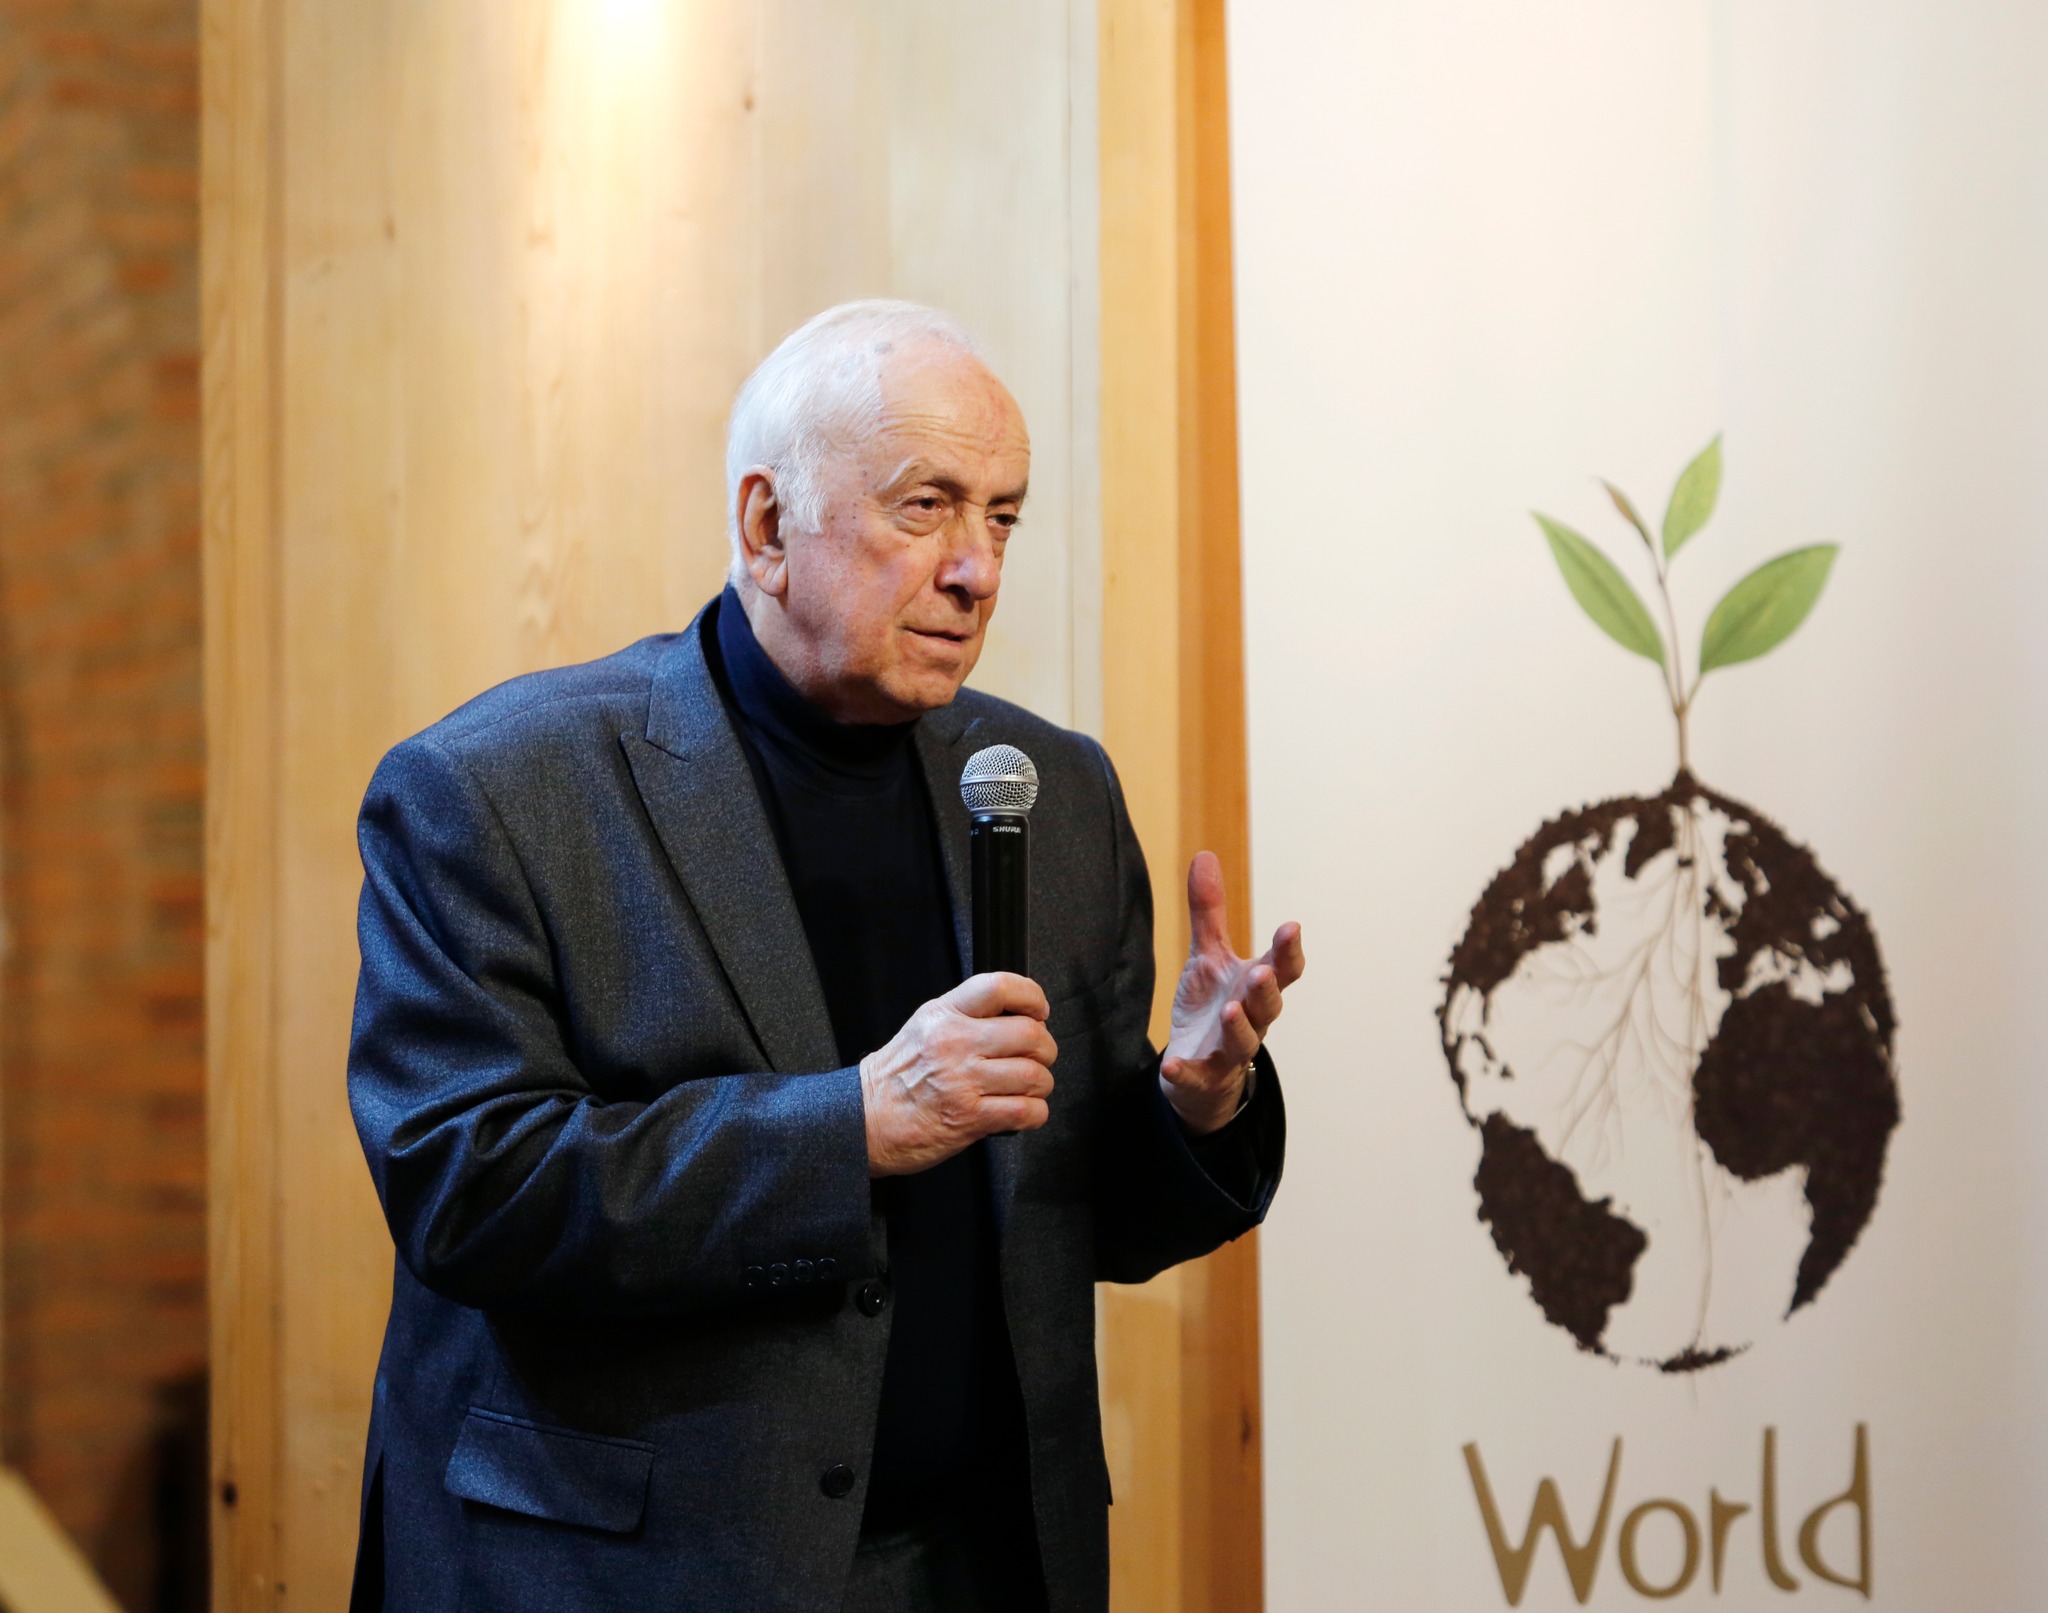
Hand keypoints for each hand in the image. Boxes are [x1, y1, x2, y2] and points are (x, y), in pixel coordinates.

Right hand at [861, 973, 1058, 1176]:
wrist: (865, 1121)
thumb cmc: (895, 1078)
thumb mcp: (924, 1028)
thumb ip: (966, 1016)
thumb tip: (1018, 1015)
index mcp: (944, 1016)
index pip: (999, 987)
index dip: (1032, 997)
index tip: (1039, 1011)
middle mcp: (954, 1044)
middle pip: (1030, 1034)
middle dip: (1045, 1049)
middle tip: (1037, 1057)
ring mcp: (963, 1081)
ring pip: (1034, 1075)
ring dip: (1041, 1085)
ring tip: (1027, 1088)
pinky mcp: (969, 1118)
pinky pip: (1026, 1111)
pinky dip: (1035, 1113)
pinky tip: (1022, 1111)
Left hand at [1161, 851, 1304, 1134]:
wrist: (1198, 1070)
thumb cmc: (1212, 1006)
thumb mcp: (1208, 957)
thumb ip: (1210, 913)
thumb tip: (1205, 855)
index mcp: (1254, 986)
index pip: (1282, 969)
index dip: (1288, 951)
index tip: (1291, 927)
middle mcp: (1251, 1018)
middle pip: (1268, 1005)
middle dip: (1266, 989)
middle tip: (1261, 972)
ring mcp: (1229, 1050)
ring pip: (1243, 1041)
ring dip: (1239, 1026)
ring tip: (1229, 1010)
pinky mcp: (1204, 1075)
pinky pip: (1198, 1076)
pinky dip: (1186, 1073)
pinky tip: (1172, 1066)